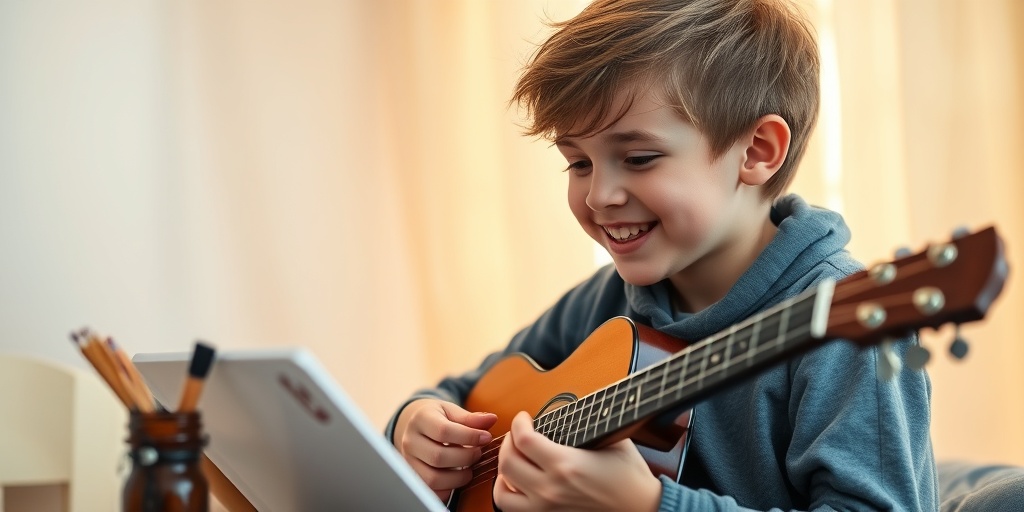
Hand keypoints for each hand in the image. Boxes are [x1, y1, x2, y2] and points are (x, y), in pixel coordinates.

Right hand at [393, 398, 496, 501]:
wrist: (417, 427)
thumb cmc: (439, 418)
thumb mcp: (452, 412)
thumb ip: (471, 418)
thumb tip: (492, 419)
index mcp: (421, 419)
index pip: (444, 431)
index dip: (469, 436)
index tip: (486, 437)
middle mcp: (410, 441)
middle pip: (438, 457)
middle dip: (466, 458)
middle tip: (478, 453)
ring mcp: (409, 462)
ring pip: (433, 478)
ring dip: (459, 477)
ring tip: (469, 468)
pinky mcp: (414, 478)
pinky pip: (431, 491)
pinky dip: (449, 488)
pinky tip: (457, 477)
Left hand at [493, 411, 661, 511]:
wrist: (642, 510)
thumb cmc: (630, 477)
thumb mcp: (613, 440)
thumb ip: (587, 423)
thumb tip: (570, 406)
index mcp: (566, 465)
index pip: (523, 439)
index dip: (519, 422)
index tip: (524, 418)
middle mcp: (551, 489)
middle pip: (507, 462)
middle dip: (508, 442)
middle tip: (518, 434)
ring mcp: (547, 509)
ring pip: (502, 492)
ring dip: (503, 472)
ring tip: (514, 460)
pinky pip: (513, 510)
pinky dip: (508, 495)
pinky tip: (518, 484)